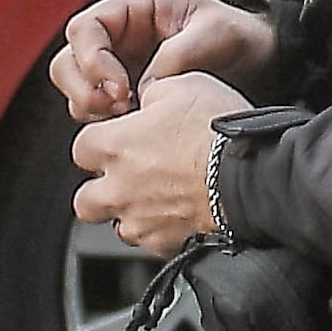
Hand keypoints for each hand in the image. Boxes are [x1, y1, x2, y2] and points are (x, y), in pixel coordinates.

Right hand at [51, 0, 280, 122]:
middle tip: (119, 108)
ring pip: (77, 89)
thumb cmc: (237, 34)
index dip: (93, 61)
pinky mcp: (126, 93)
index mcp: (134, 7)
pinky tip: (139, 125)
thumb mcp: (215, 33)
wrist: (256, 57)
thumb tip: (146, 88)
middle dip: (85, 90)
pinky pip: (97, 110)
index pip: (85, 28)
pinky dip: (109, 123)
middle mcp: (118, 35)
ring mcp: (119, 65)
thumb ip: (178, 56)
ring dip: (95, 109)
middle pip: (68, 62)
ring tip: (133, 117)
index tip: (121, 89)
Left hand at [71, 71, 249, 255]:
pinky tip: (180, 214)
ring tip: (158, 198)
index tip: (118, 139)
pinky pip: (150, 243)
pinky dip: (159, 231)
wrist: (250, 177)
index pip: (81, 149)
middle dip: (101, 190)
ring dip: (130, 213)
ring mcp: (139, 222)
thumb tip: (147, 99)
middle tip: (126, 178)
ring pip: (117, 226)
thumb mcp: (185, 85)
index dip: (99, 143)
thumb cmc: (219, 131)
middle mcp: (118, 189)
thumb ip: (154, 93)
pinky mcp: (163, 246)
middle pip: (85, 200)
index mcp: (116, 146)